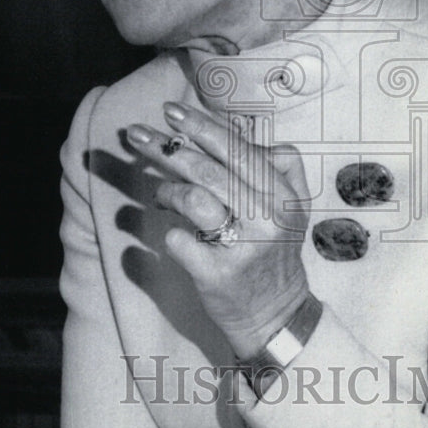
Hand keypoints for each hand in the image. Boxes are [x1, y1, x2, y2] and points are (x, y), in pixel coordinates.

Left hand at [126, 101, 310, 358]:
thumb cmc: (272, 250)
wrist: (277, 314)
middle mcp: (268, 217)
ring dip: (167, 191)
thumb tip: (222, 133)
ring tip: (160, 193)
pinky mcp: (218, 274)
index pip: (239, 150)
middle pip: (210, 170)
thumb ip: (270, 166)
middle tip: (138, 134)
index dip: (203, 127)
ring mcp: (244, 247)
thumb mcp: (288, 206)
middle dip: (169, 147)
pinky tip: (176, 235)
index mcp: (284, 195)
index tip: (171, 112)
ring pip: (194, 199)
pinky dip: (172, 233)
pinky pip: (180, 239)